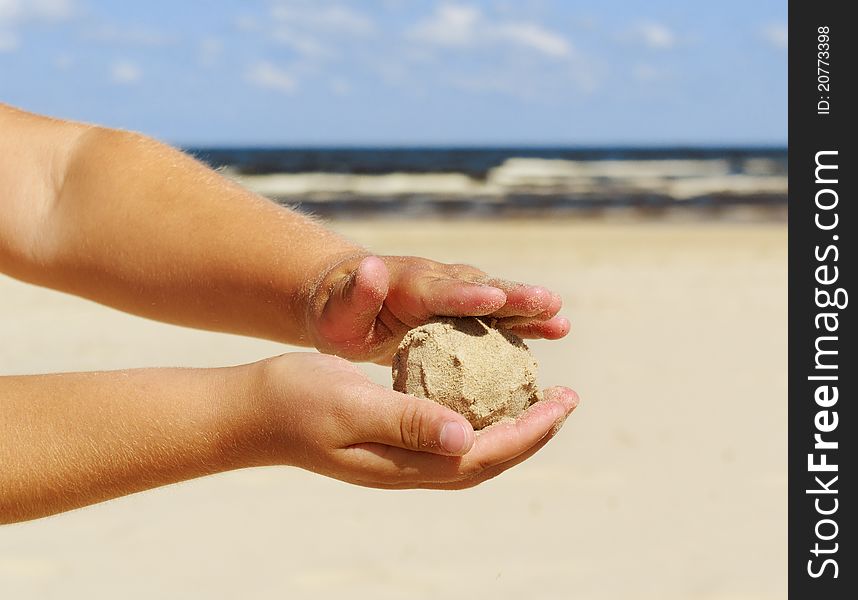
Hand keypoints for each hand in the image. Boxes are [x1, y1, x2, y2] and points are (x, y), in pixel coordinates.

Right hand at [251, 353, 578, 489]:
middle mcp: (408, 468)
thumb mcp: (351, 405)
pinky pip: (447, 431)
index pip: (484, 455)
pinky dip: (477, 414)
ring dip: (510, 425)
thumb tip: (467, 438)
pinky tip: (481, 390)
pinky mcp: (389, 438)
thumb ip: (407, 421)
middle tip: (567, 397)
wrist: (253, 411)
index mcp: (404, 464)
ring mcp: (398, 457)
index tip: (563, 401)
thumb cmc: (296, 403)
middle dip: (533, 430)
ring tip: (538, 397)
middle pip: (488, 458)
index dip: (530, 432)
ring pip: (471, 449)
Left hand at [304, 254, 570, 362]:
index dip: (467, 296)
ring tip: (562, 320)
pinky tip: (557, 329)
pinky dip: (526, 322)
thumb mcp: (337, 311)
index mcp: (408, 286)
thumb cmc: (340, 315)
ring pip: (498, 299)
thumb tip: (369, 266)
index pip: (440, 291)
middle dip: (515, 296)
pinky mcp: (465, 309)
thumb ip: (355, 294)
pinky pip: (499, 316)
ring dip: (529, 309)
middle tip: (550, 302)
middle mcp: (439, 283)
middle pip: (481, 289)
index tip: (496, 297)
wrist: (351, 303)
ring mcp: (456, 294)